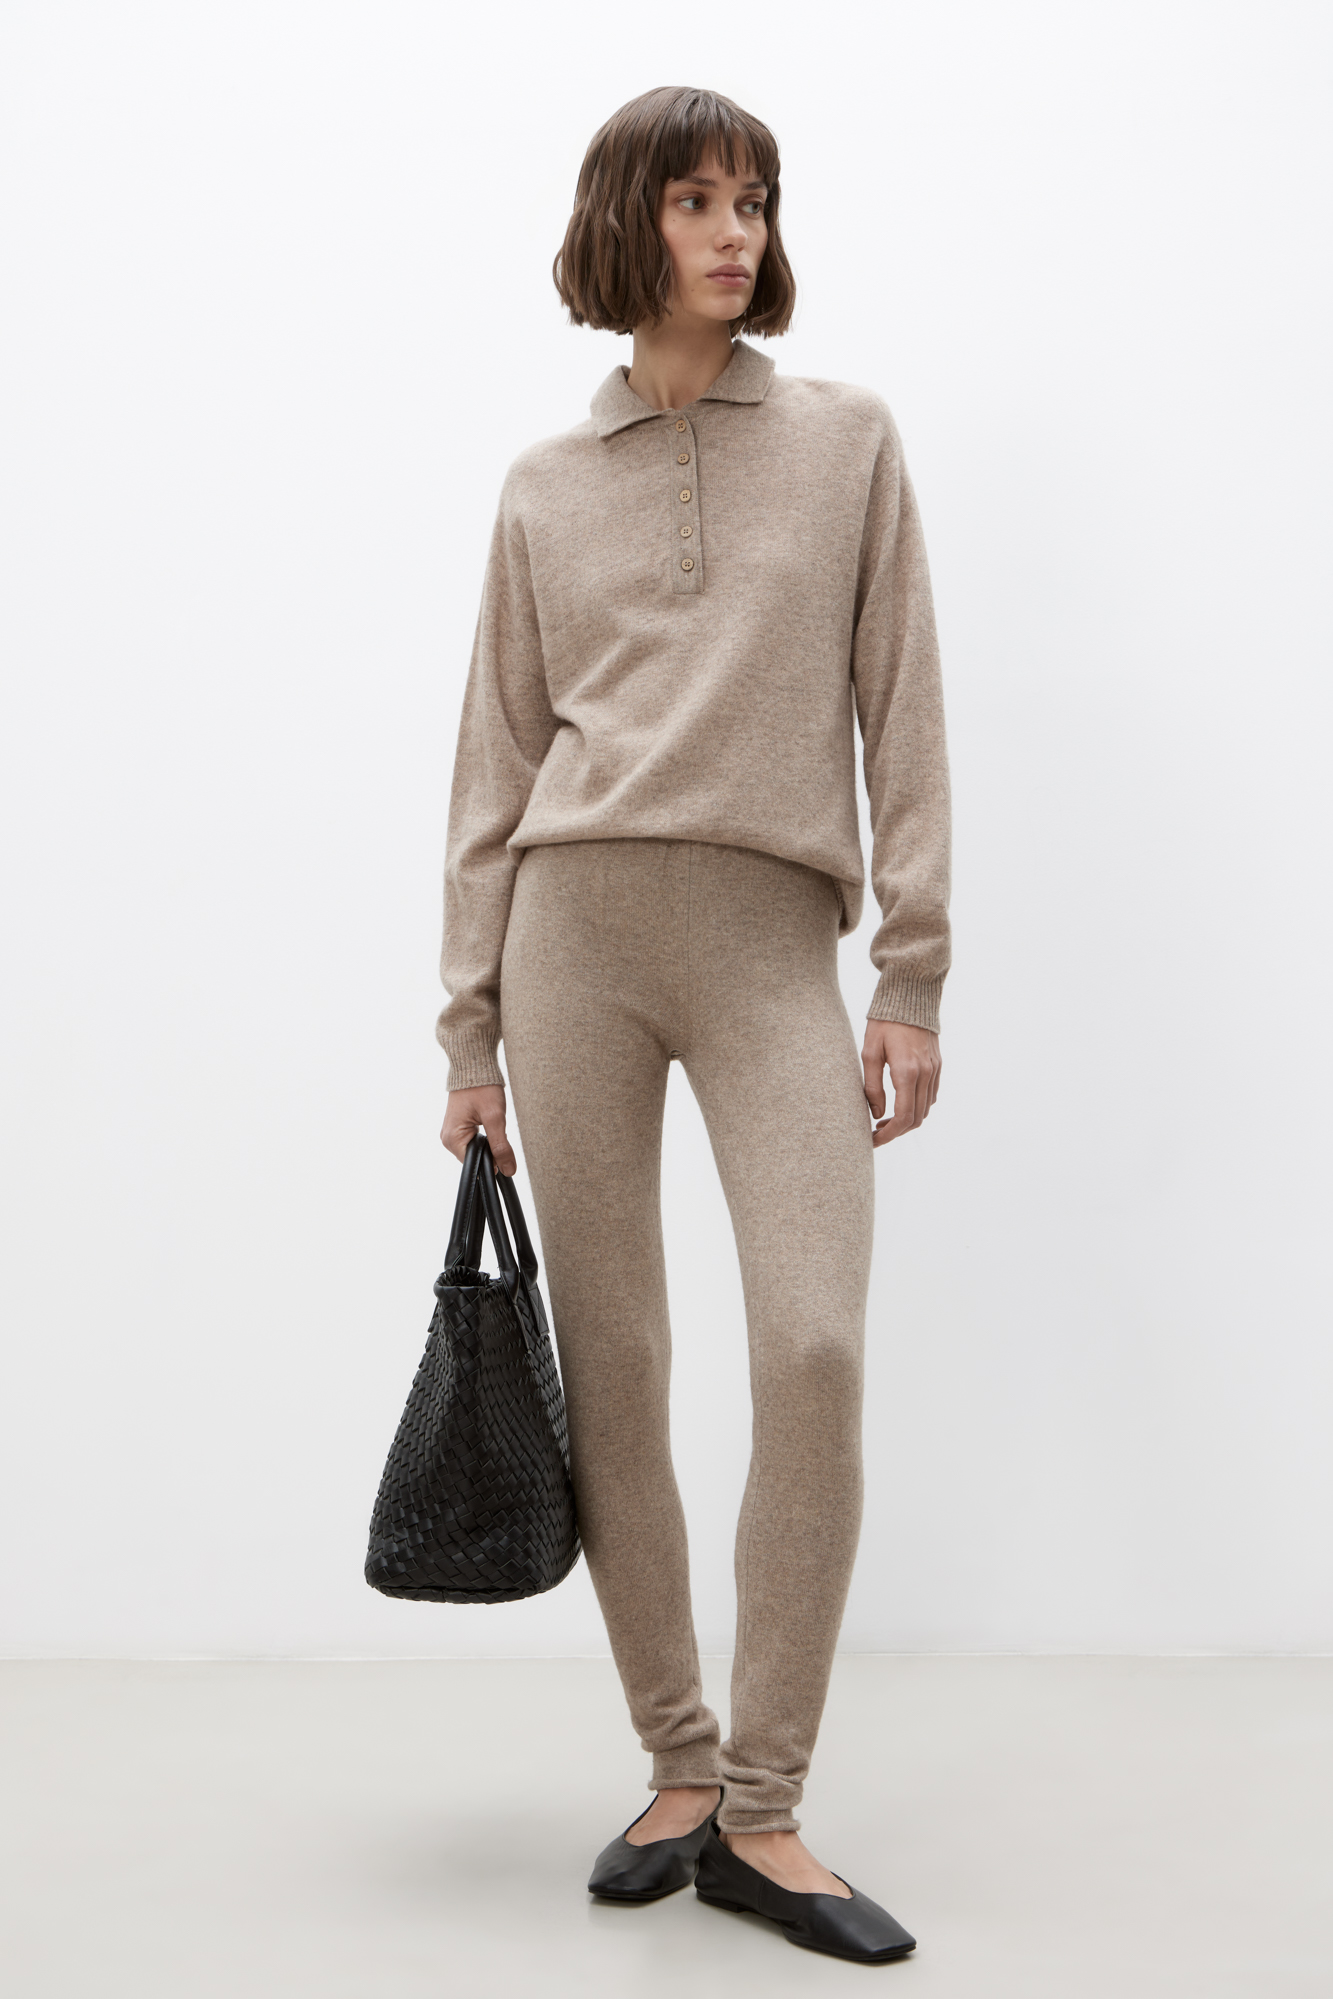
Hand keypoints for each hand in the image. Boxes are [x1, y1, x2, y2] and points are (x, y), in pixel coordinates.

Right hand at [440, 1085, 516, 1175]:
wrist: (474, 1066)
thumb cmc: (482, 1087)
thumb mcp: (495, 1118)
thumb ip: (501, 1146)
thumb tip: (509, 1171)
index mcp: (452, 1139)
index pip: (475, 1164)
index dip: (492, 1160)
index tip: (502, 1146)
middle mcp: (447, 1139)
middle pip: (475, 1158)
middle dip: (490, 1149)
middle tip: (497, 1128)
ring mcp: (451, 1133)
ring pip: (475, 1150)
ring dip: (488, 1142)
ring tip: (490, 1122)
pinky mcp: (457, 1127)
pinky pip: (472, 1141)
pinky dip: (484, 1136)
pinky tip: (487, 1122)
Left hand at [861, 1020, 940, 1146]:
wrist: (911, 996)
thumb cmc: (885, 1022)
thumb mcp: (870, 1052)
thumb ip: (872, 1086)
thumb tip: (877, 1114)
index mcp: (906, 1072)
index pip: (903, 1117)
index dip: (888, 1135)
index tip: (872, 1140)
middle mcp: (925, 1074)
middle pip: (916, 1119)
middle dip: (896, 1132)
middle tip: (875, 1132)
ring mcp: (934, 1070)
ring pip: (926, 1109)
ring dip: (907, 1121)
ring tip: (884, 1120)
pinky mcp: (938, 1065)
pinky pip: (931, 1095)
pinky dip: (917, 1107)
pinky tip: (900, 1103)